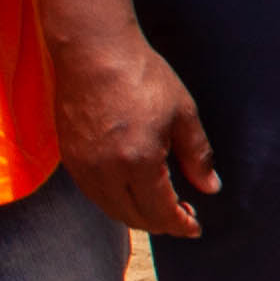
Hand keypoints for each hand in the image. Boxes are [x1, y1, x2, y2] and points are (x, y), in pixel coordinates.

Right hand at [47, 15, 218, 237]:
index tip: (195, 228)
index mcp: (139, 162)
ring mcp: (83, 166)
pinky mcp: (69, 157)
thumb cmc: (142, 76)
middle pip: (135, 217)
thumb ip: (197, 156)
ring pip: (111, 209)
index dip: (181, 224)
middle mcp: (106, 171)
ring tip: (160, 207)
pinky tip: (132, 191)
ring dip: (137, 216)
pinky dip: (115, 201)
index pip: (161, 212)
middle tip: (182, 217)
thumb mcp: (183, 114)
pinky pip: (94, 194)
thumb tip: (210, 187)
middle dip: (161, 224)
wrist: (93, 52)